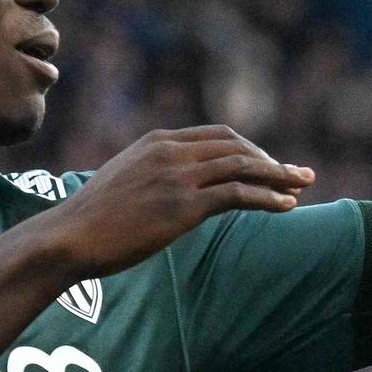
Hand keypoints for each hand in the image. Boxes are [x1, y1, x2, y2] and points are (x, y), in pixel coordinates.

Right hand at [35, 126, 312, 277]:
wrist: (69, 236)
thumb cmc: (92, 219)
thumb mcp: (126, 182)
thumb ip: (155, 175)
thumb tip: (178, 193)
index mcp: (158, 141)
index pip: (218, 136)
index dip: (250, 149)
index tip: (269, 165)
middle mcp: (172, 152)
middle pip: (237, 147)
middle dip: (271, 161)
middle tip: (298, 175)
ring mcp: (179, 176)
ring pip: (243, 167)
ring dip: (279, 176)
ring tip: (302, 186)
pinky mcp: (184, 205)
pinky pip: (238, 194)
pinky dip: (268, 198)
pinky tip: (286, 206)